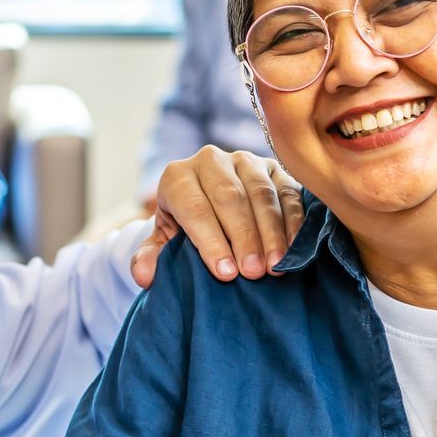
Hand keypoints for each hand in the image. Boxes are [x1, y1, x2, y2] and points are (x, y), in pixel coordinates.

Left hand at [131, 147, 303, 286]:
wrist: (209, 204)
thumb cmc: (185, 227)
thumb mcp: (165, 242)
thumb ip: (151, 257)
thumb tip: (143, 276)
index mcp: (178, 176)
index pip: (194, 207)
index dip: (210, 241)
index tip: (225, 273)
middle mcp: (210, 160)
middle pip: (230, 197)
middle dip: (243, 237)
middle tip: (252, 273)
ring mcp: (245, 161)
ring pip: (261, 193)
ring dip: (270, 232)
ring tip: (274, 266)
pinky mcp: (275, 167)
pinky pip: (288, 192)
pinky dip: (293, 222)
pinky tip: (292, 251)